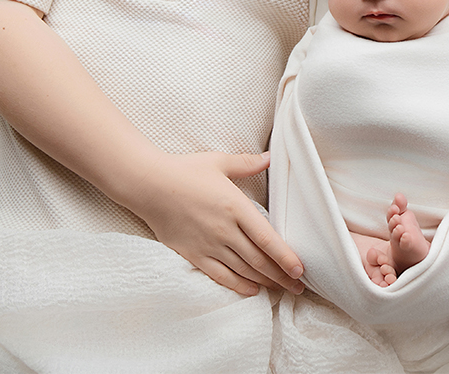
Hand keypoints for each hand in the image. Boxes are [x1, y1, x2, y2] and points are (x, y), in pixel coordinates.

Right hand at [127, 150, 304, 297]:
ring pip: (243, 270)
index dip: (286, 257)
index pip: (267, 238)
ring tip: (281, 290)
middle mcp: (225, 230)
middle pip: (259, 260)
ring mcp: (208, 244)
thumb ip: (247, 164)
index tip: (300, 270)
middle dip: (282, 276)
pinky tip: (252, 290)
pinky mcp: (193, 254)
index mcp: (235, 207)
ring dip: (265, 282)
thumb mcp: (219, 162)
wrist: (148, 185)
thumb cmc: (184, 171)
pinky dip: (238, 286)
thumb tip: (270, 157)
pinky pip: (220, 276)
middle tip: (299, 287)